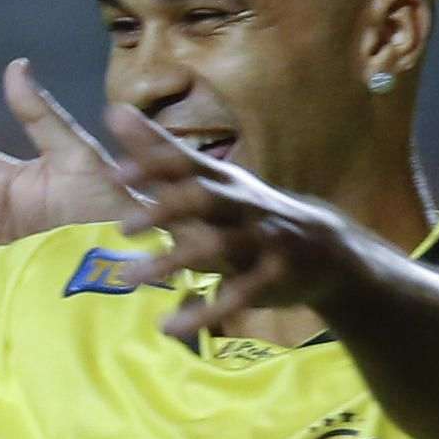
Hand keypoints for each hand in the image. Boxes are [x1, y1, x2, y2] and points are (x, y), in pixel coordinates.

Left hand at [90, 96, 370, 341]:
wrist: (324, 248)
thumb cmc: (247, 211)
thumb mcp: (208, 179)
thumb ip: (160, 151)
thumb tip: (114, 111)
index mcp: (222, 181)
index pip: (186, 164)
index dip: (153, 166)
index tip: (113, 172)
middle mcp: (241, 204)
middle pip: (204, 198)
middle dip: (165, 209)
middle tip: (123, 228)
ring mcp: (262, 239)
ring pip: (218, 246)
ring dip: (173, 261)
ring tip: (130, 277)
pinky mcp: (274, 276)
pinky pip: (239, 295)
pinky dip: (204, 312)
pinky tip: (170, 326)